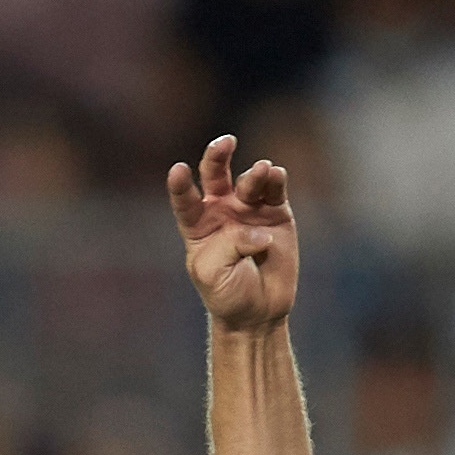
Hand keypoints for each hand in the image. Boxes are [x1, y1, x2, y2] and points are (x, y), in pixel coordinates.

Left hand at [167, 136, 295, 331]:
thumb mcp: (213, 272)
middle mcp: (221, 209)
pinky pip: (275, 189)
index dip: (180, 184)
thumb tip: (259, 229)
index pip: (185, 198)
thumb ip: (229, 244)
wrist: (258, 311)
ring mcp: (249, 208)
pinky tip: (275, 174)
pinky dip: (275, 179)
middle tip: (224, 143)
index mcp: (197, 223)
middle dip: (217, 155)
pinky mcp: (276, 213)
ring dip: (254, 174)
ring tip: (262, 170)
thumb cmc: (227, 293)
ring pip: (249, 180)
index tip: (178, 170)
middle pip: (215, 173)